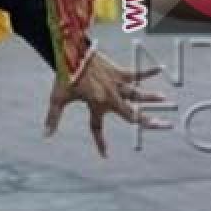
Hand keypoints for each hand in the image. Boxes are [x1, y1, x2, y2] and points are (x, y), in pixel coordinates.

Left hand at [43, 50, 169, 156]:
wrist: (71, 54)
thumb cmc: (64, 77)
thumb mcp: (57, 99)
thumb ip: (53, 118)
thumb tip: (45, 135)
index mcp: (96, 105)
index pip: (98, 129)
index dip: (100, 144)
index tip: (105, 156)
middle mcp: (110, 97)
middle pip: (132, 113)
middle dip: (148, 121)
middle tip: (164, 125)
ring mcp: (116, 83)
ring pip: (138, 93)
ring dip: (151, 97)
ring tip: (166, 99)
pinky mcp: (118, 71)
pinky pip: (136, 72)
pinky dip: (147, 71)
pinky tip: (160, 68)